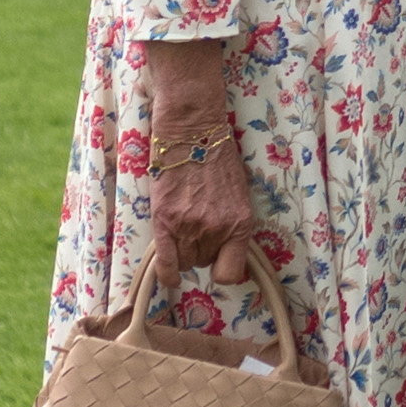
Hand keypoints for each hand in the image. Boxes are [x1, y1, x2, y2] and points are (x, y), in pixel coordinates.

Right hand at [141, 40, 260, 290]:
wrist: (193, 129)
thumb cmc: (218, 156)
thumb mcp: (238, 193)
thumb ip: (232, 222)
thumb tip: (224, 246)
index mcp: (241, 222)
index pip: (232, 271)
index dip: (223, 267)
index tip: (218, 260)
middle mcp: (217, 228)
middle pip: (204, 263)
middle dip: (201, 251)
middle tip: (197, 226)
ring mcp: (190, 225)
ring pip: (185, 261)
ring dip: (183, 252)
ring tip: (182, 227)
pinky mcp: (164, 219)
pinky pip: (165, 263)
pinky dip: (167, 273)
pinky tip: (168, 276)